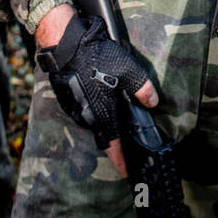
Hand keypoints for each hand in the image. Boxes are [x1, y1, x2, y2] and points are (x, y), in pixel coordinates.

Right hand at [35, 3, 158, 177]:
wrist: (65, 44)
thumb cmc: (96, 58)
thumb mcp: (128, 71)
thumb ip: (143, 89)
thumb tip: (152, 102)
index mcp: (102, 116)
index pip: (113, 147)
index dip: (121, 161)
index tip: (127, 173)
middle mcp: (86, 117)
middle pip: (103, 134)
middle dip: (114, 140)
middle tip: (126, 141)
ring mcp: (74, 108)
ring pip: (93, 121)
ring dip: (103, 120)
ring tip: (115, 113)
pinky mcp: (66, 98)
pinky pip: (83, 110)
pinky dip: (93, 108)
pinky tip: (100, 95)